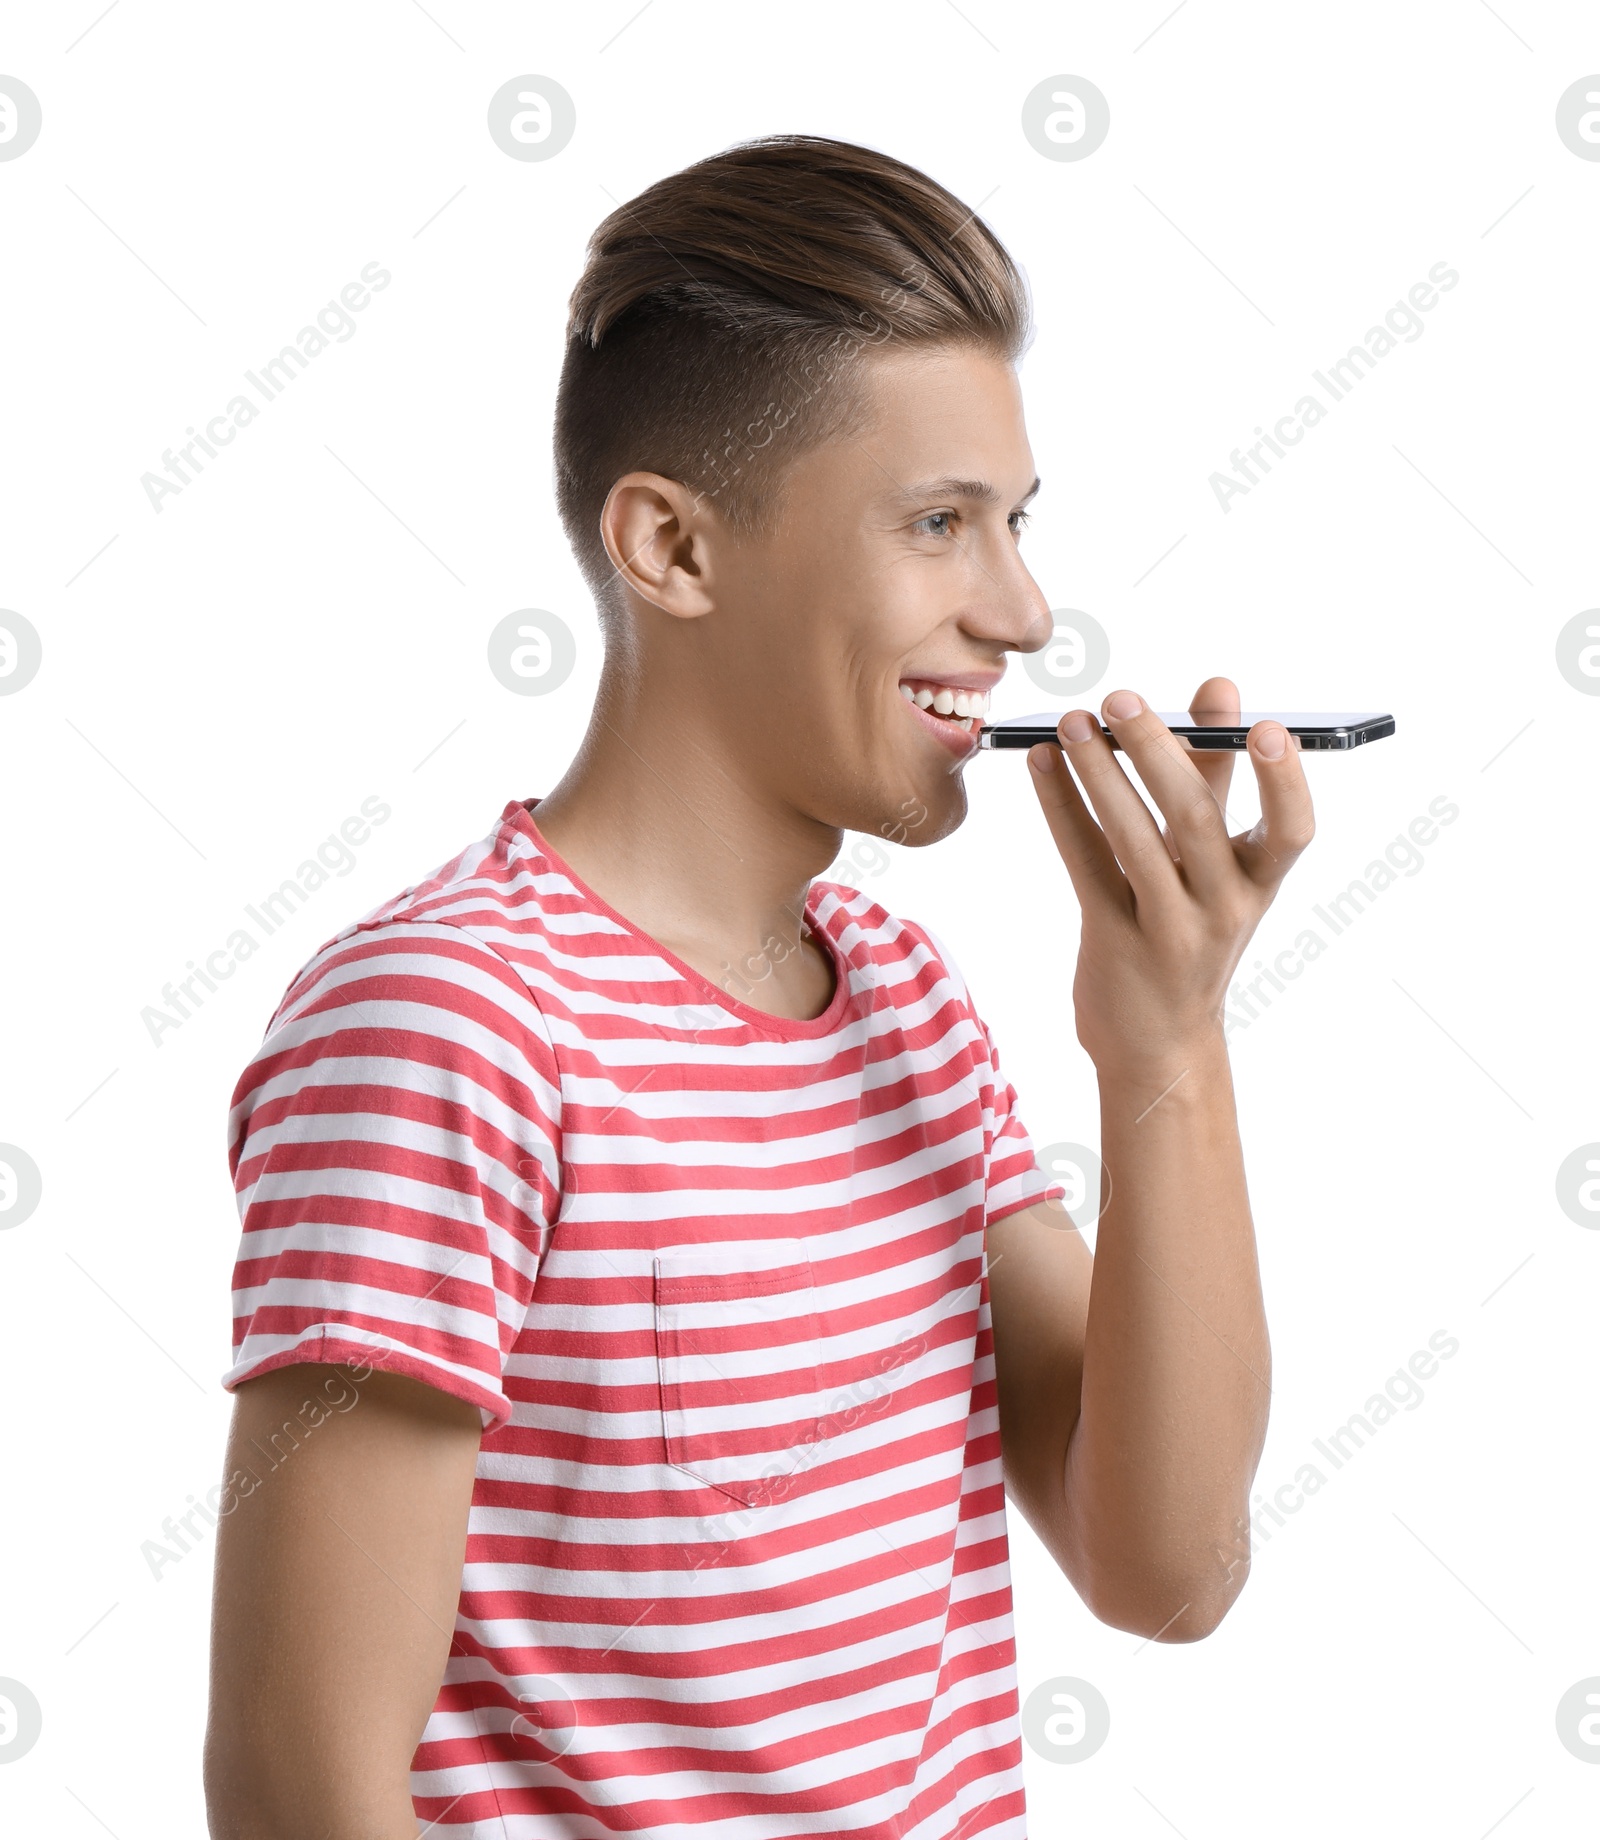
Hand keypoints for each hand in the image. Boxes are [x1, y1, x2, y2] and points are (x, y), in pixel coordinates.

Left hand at [1026, 676, 1314, 1081]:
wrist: (1160, 1042)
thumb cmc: (1190, 928)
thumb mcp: (1215, 865)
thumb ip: (1215, 777)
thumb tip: (1219, 690)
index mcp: (1259, 883)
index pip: (1292, 831)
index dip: (1285, 781)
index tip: (1269, 727)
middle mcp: (1223, 908)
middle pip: (1195, 820)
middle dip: (1158, 752)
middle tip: (1123, 700)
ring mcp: (1168, 929)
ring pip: (1133, 839)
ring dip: (1099, 773)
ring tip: (1075, 722)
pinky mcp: (1114, 939)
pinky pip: (1085, 863)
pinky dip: (1062, 807)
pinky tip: (1043, 764)